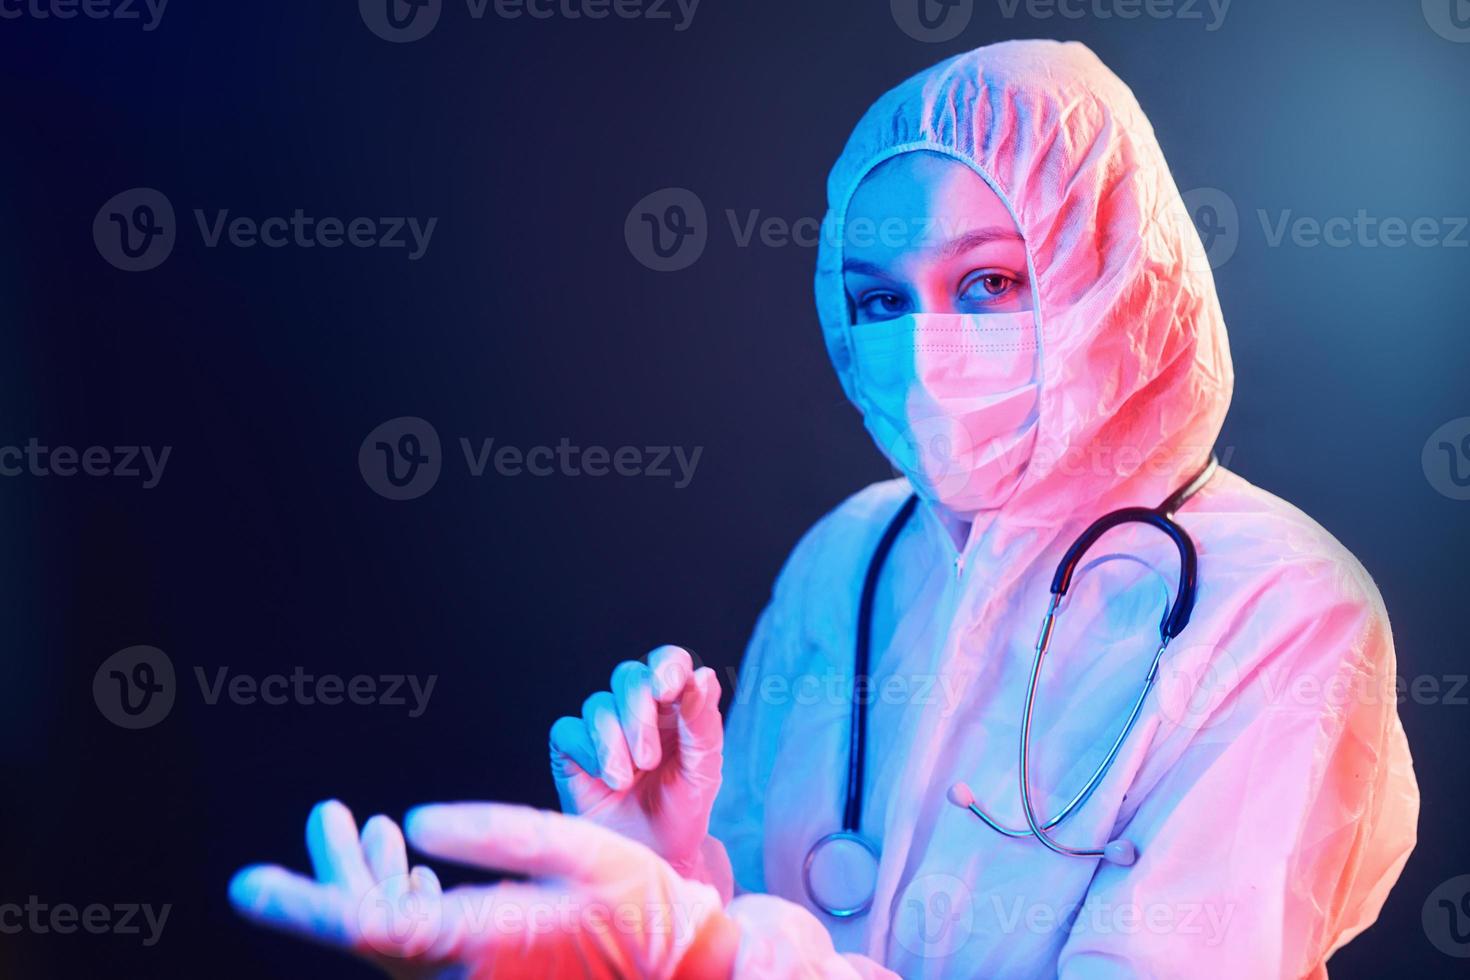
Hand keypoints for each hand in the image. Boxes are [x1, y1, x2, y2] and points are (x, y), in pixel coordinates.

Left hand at [230, 799, 737, 978]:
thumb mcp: (576, 847)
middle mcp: (462, 975)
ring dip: (368, 881)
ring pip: (390, 936)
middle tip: (323, 814)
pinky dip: (402, 902)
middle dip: (333, 873)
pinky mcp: (483, 979)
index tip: (248, 885)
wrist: (679, 967)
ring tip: (359, 823)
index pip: (368, 924)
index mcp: (481, 938)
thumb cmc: (637, 903)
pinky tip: (407, 865)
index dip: (304, 903)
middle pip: (368, 928)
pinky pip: (419, 947)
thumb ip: (494, 833)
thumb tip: (415, 820)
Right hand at [549, 645, 722, 877]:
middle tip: (649, 760)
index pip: (669, 662)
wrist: (652, 856)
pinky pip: (569, 729)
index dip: (666, 667)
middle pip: (628, 676)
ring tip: (628, 779)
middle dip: (639, 716)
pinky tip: (606, 779)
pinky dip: (589, 752)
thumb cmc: (682, 810)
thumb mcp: (704, 769)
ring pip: (598, 704)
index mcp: (674, 704)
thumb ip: (703, 722)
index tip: (668, 689)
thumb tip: (704, 674)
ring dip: (615, 743)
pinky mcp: (571, 748)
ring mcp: (601, 727)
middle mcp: (636, 708)